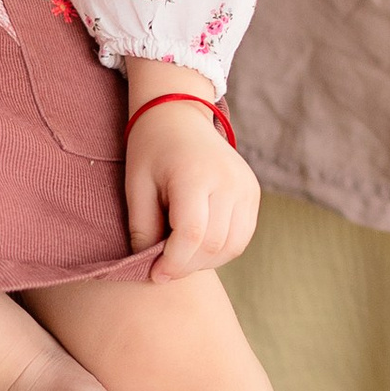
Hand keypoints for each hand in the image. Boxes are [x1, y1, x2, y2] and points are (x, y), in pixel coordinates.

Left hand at [124, 68, 257, 278]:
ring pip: (232, 246)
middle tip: (163, 269)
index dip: (173, 263)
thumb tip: (149, 268)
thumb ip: (143, 228)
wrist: (180, 115)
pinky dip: (222, 250)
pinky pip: (242, 236)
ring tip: (180, 257)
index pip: (191, 235)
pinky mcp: (253, 192)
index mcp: (195, 175)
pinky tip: (198, 247)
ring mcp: (246, 186)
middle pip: (213, 244)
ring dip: (205, 262)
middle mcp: (228, 180)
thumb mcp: (137, 186)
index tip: (154, 275)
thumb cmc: (151, 150)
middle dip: (187, 266)